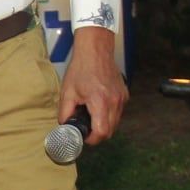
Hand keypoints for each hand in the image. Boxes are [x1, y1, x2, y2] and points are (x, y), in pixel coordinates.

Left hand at [56, 25, 126, 144]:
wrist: (96, 50)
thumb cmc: (81, 69)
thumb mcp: (68, 91)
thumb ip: (65, 112)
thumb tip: (65, 125)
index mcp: (100, 102)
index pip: (102, 132)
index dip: (92, 139)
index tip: (84, 137)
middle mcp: (115, 102)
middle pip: (110, 131)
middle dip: (97, 134)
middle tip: (85, 129)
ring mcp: (122, 98)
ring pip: (116, 123)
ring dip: (104, 125)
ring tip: (91, 116)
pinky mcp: (124, 94)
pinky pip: (118, 112)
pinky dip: (109, 115)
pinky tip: (98, 107)